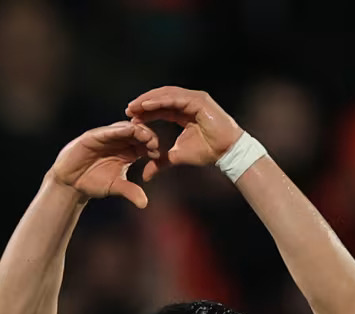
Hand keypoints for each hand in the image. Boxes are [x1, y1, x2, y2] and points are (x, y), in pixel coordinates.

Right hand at [48, 121, 161, 206]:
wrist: (71, 182)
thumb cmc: (94, 182)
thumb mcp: (115, 187)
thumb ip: (130, 191)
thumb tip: (144, 203)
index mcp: (129, 151)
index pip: (145, 145)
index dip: (153, 148)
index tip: (159, 156)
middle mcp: (120, 141)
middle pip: (139, 133)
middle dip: (149, 137)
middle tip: (155, 145)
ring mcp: (107, 137)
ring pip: (126, 128)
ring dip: (137, 131)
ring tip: (146, 137)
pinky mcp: (94, 135)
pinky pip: (108, 130)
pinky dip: (119, 129)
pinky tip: (128, 130)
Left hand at [127, 86, 245, 167]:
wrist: (226, 153)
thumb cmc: (207, 153)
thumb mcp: (177, 157)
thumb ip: (161, 162)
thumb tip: (145, 177)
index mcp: (183, 113)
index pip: (160, 108)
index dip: (145, 112)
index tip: (130, 117)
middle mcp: (188, 102)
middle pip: (160, 98)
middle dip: (143, 103)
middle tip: (128, 109)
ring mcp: (194, 99)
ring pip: (166, 95)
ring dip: (148, 100)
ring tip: (134, 106)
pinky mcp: (198, 100)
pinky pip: (175, 98)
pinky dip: (159, 101)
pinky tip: (146, 106)